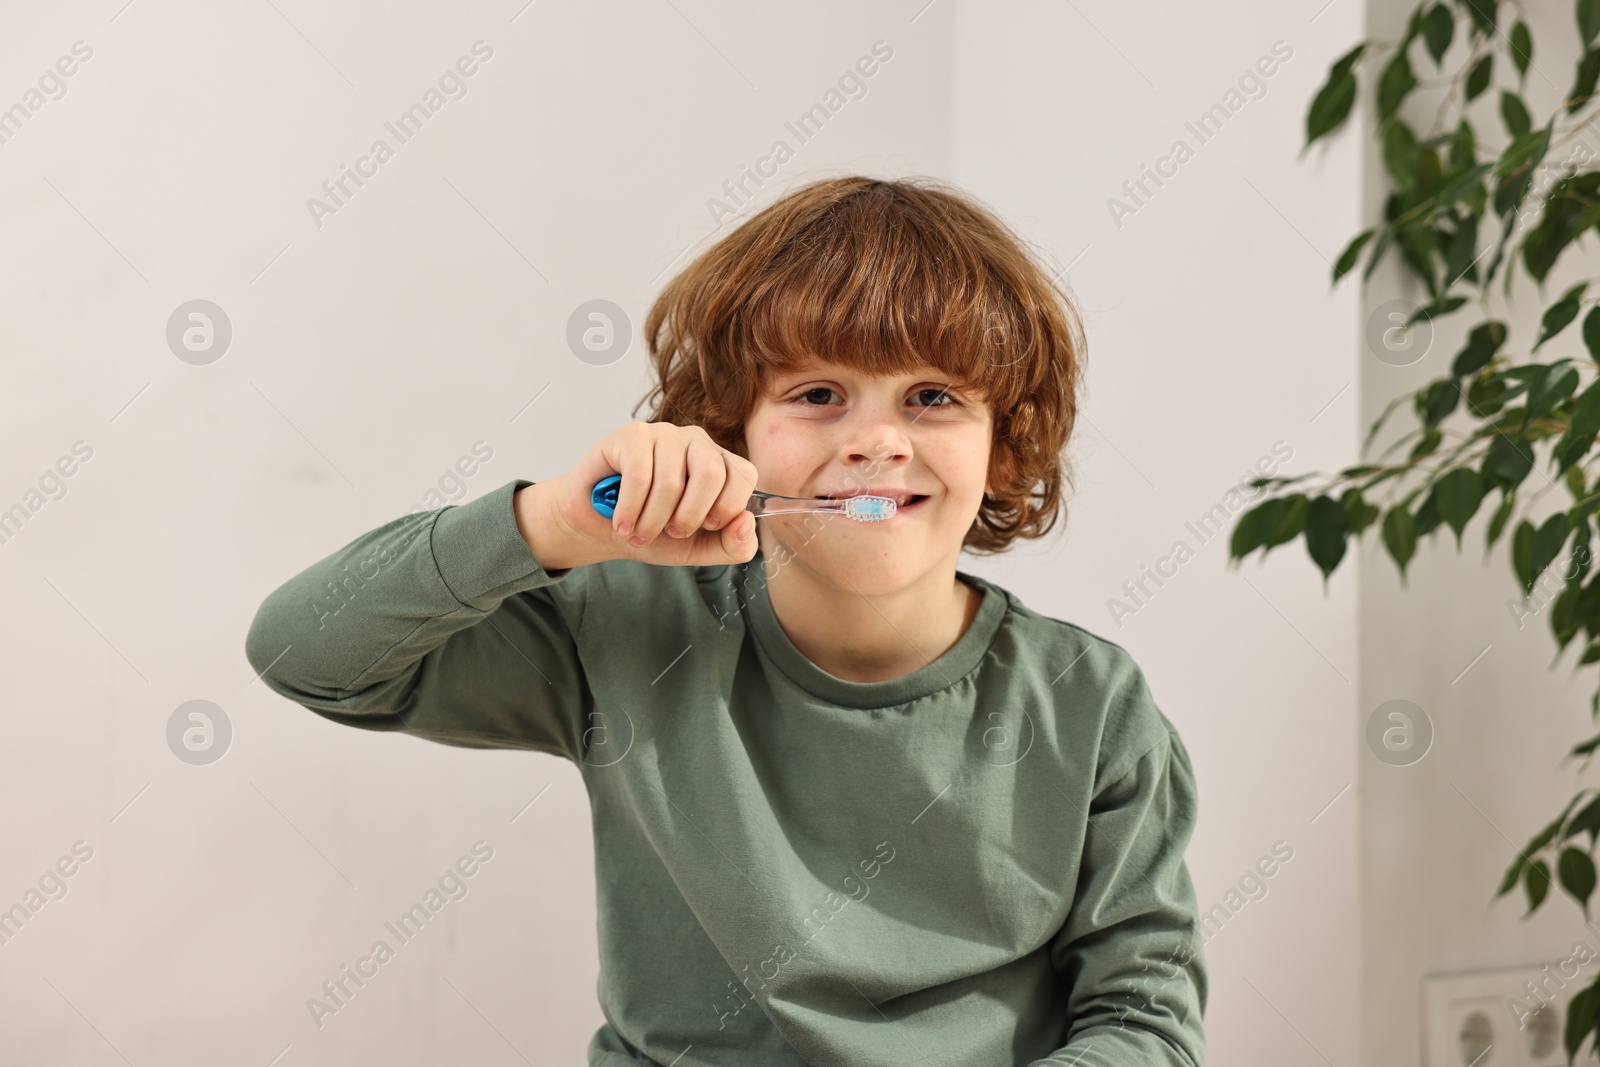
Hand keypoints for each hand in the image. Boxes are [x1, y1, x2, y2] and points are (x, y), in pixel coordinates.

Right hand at [528, 422, 760, 568]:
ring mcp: (664, 434)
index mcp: (719, 465)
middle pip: (711, 473)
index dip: (728, 506)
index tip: (707, 527)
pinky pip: (639, 476)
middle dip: (689, 516)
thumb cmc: (653, 534)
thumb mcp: (699, 549)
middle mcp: (696, 443)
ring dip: (652, 521)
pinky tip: (622, 524)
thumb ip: (734, 546)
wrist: (602, 530)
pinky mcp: (631, 436)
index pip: (745, 473)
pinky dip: (630, 510)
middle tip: (671, 533)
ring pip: (670, 481)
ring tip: (639, 534)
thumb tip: (747, 521)